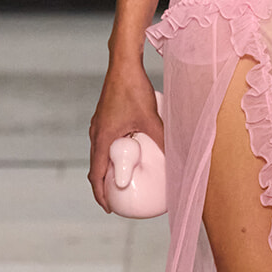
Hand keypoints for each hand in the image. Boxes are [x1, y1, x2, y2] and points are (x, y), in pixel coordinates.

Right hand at [88, 64, 163, 212]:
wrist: (123, 64)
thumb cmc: (134, 89)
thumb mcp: (151, 119)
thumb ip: (162, 140)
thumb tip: (177, 158)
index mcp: (101, 138)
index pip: (96, 174)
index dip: (100, 194)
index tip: (110, 208)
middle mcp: (95, 133)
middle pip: (96, 166)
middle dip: (104, 185)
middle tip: (118, 198)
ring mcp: (98, 124)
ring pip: (100, 154)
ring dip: (108, 168)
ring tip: (124, 179)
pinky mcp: (104, 117)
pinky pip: (105, 141)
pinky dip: (113, 153)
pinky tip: (130, 152)